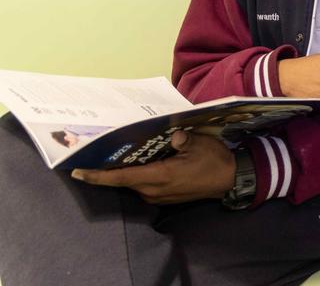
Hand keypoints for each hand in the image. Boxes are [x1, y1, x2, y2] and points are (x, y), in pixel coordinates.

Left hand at [71, 131, 234, 204]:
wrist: (230, 179)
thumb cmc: (214, 160)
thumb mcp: (199, 143)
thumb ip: (181, 139)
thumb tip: (171, 135)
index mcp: (159, 176)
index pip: (121, 178)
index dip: (97, 176)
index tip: (77, 172)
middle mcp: (154, 190)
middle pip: (123, 181)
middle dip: (108, 170)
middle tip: (96, 154)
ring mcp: (159, 196)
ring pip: (134, 183)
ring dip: (125, 172)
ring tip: (117, 155)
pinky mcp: (165, 197)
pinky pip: (144, 186)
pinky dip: (137, 175)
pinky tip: (141, 162)